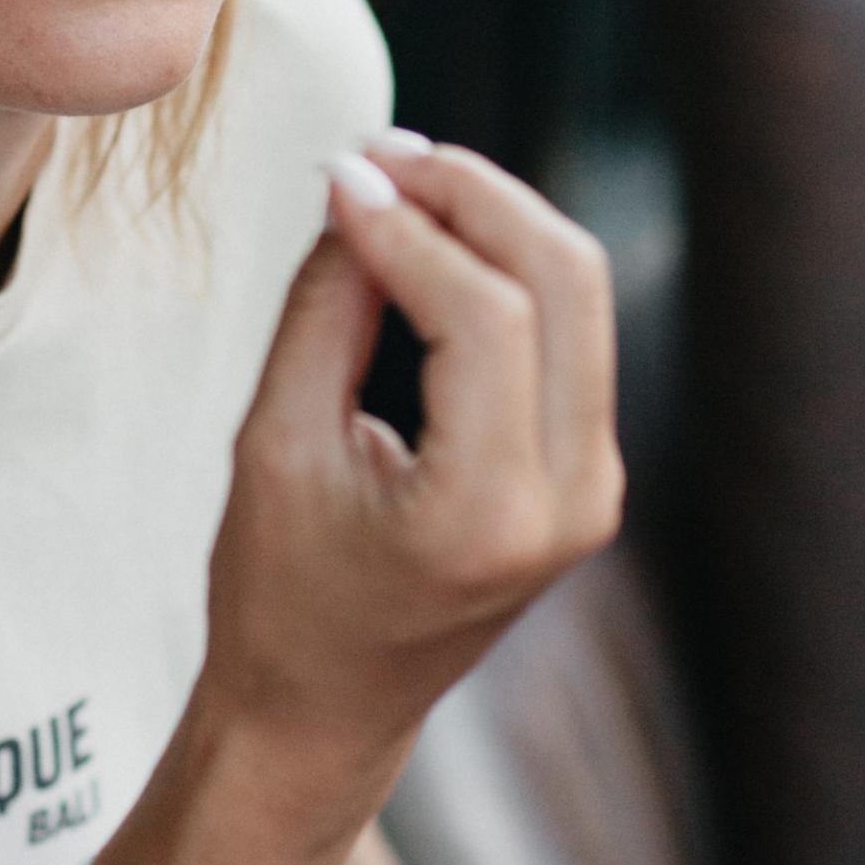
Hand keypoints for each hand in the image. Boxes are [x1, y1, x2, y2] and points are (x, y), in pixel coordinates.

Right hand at [199, 132, 623, 807]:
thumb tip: (357, 194)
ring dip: (495, 215)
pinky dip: (506, 262)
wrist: (325, 711)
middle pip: (563, 281)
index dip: (412, 226)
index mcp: (488, 515)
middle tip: (379, 154)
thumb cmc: (277, 598)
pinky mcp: (586, 472)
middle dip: (473, 194)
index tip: (337, 179)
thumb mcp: (273, 448)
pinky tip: (434, 231)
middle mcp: (568, 502)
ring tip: (399, 176)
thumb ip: (322, 313)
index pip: (485, 316)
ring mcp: (592, 489)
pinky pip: (568, 329)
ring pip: (579, 291)